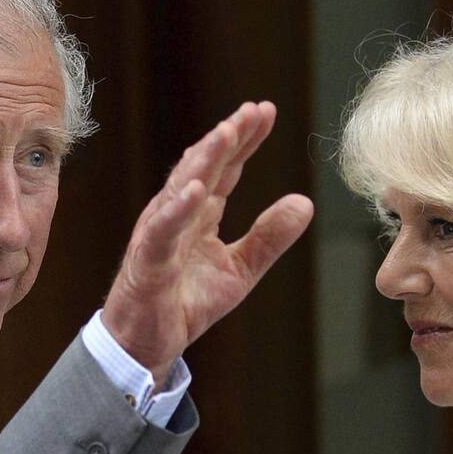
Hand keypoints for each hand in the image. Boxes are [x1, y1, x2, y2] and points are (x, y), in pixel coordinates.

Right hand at [102, 101, 313, 385]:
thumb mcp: (240, 270)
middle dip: (227, 136)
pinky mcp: (148, 259)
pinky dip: (178, 209)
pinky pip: (163, 230)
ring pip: (182, 187)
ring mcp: (159, 232)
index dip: (245, 139)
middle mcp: (177, 213)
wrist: (146, 342)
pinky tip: (196, 190)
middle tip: (252, 110)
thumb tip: (305, 203)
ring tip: (225, 134)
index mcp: (199, 212)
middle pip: (204, 166)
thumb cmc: (185, 301)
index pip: (225, 168)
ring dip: (203, 160)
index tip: (266, 111)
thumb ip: (269, 237)